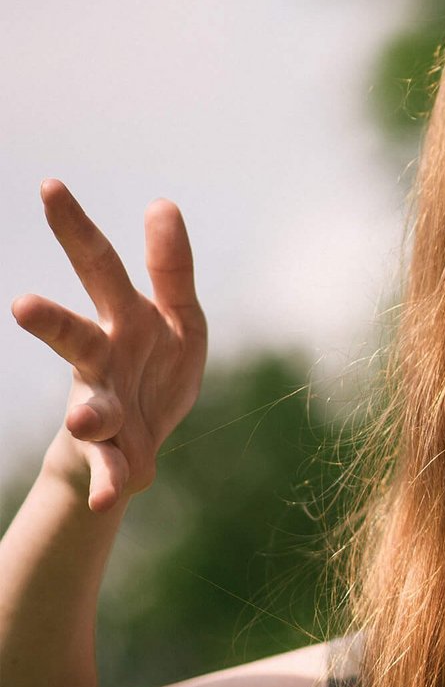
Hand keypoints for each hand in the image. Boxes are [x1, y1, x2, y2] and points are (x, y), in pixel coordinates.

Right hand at [12, 180, 206, 510]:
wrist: (136, 441)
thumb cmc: (155, 364)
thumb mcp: (180, 315)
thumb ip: (171, 267)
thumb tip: (161, 203)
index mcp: (123, 319)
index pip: (100, 266)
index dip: (77, 228)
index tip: (50, 185)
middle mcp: (101, 361)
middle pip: (74, 337)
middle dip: (51, 323)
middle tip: (23, 305)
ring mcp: (103, 408)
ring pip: (90, 408)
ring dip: (89, 412)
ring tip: (88, 419)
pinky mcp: (115, 453)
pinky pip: (113, 469)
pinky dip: (113, 483)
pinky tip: (112, 501)